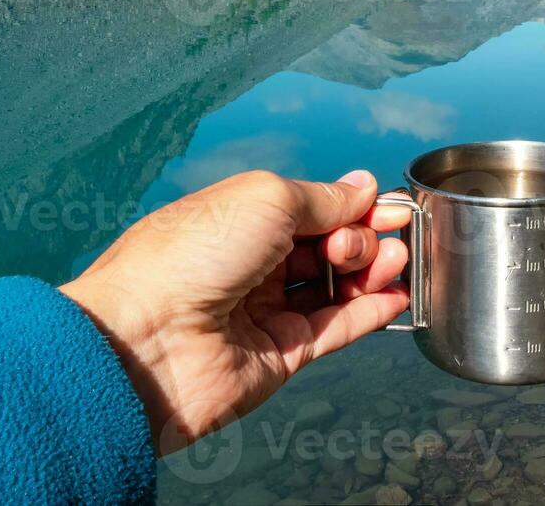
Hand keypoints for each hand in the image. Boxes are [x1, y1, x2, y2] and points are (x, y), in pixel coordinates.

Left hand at [60, 169, 411, 454]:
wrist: (146, 341)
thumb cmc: (194, 253)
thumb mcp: (266, 199)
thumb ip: (323, 198)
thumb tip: (364, 187)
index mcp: (241, 218)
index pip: (311, 208)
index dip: (352, 205)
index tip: (392, 203)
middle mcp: (252, 263)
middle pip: (325, 246)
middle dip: (361, 236)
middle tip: (374, 237)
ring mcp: (265, 312)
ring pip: (333, 287)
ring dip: (371, 270)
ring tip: (397, 260)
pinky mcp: (280, 356)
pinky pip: (334, 330)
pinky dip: (369, 313)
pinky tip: (397, 297)